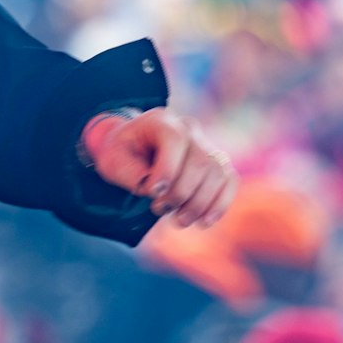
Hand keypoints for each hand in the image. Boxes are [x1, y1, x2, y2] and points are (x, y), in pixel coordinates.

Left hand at [82, 107, 236, 227]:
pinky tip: (204, 221)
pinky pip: (229, 181)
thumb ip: (132, 174)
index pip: (175, 140)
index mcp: (161, 121)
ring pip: (217, 173)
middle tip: (158, 209)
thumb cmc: (121, 154)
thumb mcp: (113, 160)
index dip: (168, 169)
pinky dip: (220, 203)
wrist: (131, 150)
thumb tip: (158, 191)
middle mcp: (188, 128)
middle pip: (199, 161)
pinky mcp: (215, 163)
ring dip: (199, 203)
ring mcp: (205, 144)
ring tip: (178, 220)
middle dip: (181, 193)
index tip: (153, 194)